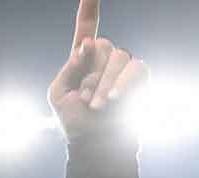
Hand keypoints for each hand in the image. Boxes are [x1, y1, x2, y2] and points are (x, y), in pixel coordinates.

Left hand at [47, 0, 147, 141]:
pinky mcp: (140, 77)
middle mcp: (105, 59)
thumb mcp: (58, 94)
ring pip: (118, 56)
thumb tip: (88, 44)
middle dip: (92, 73)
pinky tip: (115, 98)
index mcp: (82, 60)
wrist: (97, 143)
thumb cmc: (75, 121)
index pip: (87, 28)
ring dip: (104, 83)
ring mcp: (123, 67)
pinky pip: (136, 67)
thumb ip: (69, 67)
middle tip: (88, 99)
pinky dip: (124, 82)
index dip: (89, 9)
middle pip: (103, 44)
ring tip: (99, 105)